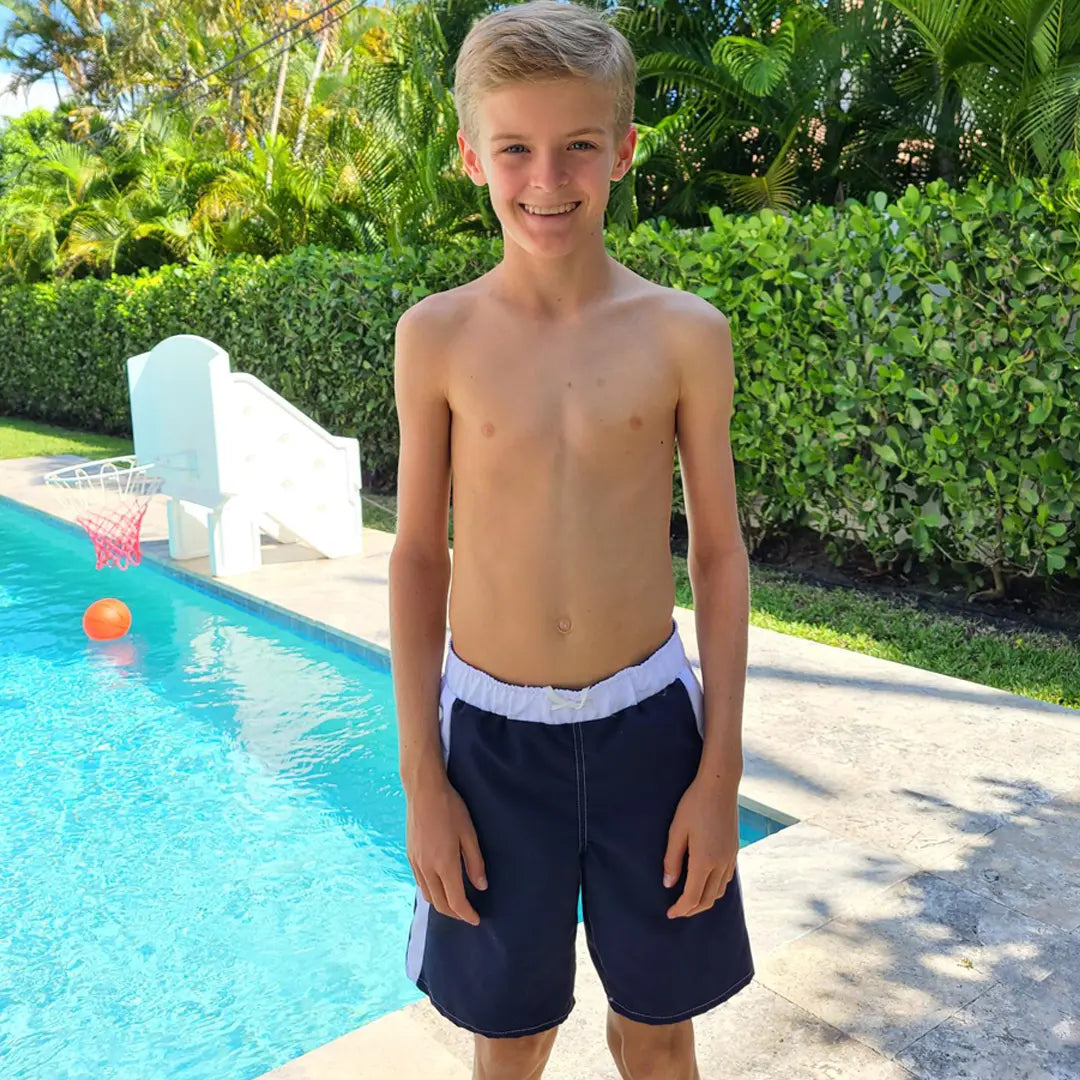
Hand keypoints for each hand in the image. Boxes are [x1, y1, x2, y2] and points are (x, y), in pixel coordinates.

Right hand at [406, 775, 486, 925]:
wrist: (423, 791)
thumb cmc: (450, 808)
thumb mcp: (469, 834)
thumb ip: (475, 862)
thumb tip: (481, 886)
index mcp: (444, 864)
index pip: (455, 900)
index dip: (466, 914)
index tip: (476, 920)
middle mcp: (427, 868)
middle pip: (440, 903)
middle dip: (455, 913)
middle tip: (468, 913)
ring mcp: (416, 863)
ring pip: (428, 895)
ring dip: (442, 904)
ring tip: (456, 902)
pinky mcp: (410, 856)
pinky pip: (420, 883)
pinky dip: (431, 891)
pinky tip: (440, 885)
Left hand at [663, 774, 738, 918]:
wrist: (720, 785)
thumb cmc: (694, 805)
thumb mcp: (677, 831)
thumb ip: (672, 859)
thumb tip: (668, 884)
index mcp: (704, 860)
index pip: (692, 897)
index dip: (681, 909)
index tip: (670, 914)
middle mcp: (721, 863)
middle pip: (708, 899)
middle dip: (692, 909)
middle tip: (677, 910)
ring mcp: (730, 857)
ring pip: (719, 891)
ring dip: (705, 900)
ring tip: (690, 899)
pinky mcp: (734, 850)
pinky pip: (726, 879)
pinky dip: (715, 887)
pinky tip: (705, 881)